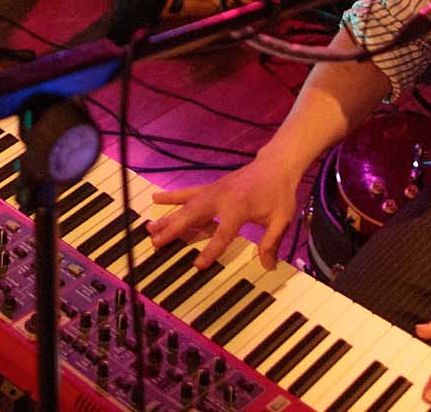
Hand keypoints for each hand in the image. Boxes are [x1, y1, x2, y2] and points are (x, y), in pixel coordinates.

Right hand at [145, 153, 302, 269]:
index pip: (222, 233)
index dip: (210, 250)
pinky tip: (156, 199)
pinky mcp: (211, 187)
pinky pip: (188, 193)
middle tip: (156, 243)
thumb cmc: (279, 193)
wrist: (276, 165)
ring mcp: (213, 190)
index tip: (197, 265)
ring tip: (149, 227)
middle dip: (174, 229)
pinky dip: (172, 197)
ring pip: (185, 204)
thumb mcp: (281, 219)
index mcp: (238, 207)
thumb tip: (267, 266)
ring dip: (168, 216)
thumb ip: (271, 242)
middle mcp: (221, 197)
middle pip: (193, 215)